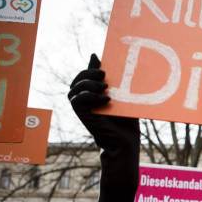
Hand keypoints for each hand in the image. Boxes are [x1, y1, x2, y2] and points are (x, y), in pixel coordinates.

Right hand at [69, 54, 139, 186]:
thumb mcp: (123, 96)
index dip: (91, 65)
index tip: (101, 61)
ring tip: (106, 87)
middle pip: (79, 77)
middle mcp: (84, 98)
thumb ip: (116, 81)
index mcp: (93, 92)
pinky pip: (77, 99)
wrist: (125, 141)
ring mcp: (81, 106)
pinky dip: (90, 96)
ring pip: (76, 87)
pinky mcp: (80, 114)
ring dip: (89, 83)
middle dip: (89, 72)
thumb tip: (115, 68)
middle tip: (104, 73)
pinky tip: (106, 99)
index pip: (88, 73)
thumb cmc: (126, 118)